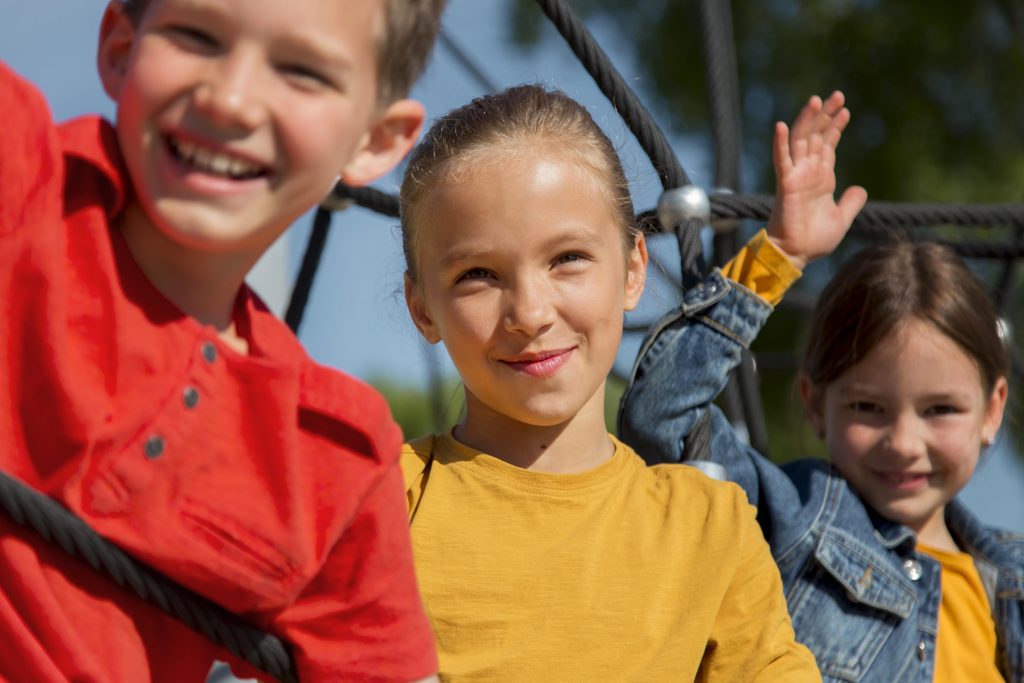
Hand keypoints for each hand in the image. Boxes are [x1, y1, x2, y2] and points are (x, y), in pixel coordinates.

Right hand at [766, 91, 867, 268]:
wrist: (797, 255)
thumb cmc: (815, 240)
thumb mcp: (842, 218)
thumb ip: (851, 202)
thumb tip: (861, 189)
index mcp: (821, 178)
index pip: (827, 145)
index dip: (835, 127)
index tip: (845, 110)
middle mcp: (808, 172)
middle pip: (815, 136)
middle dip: (825, 115)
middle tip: (837, 95)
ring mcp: (796, 176)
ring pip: (800, 141)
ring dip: (807, 120)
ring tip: (817, 100)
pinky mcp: (786, 185)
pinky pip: (782, 161)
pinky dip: (780, 143)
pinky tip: (782, 125)